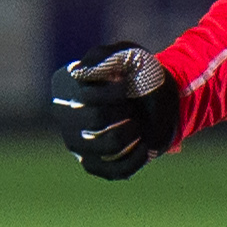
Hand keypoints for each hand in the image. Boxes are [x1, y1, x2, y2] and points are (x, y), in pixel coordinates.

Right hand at [50, 49, 178, 179]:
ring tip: (138, 125)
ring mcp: (80, 145)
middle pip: (94, 120)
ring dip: (130, 133)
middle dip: (123, 110)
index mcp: (68, 91)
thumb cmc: (138, 73)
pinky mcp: (97, 165)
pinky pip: (112, 171)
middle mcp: (67, 119)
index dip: (112, 93)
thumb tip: (77, 72)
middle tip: (132, 106)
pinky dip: (134, 158)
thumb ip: (102, 56)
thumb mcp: (126, 54)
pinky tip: (145, 146)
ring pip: (106, 147)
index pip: (84, 98)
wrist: (159, 98)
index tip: (125, 86)